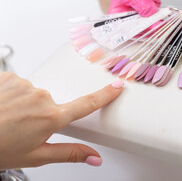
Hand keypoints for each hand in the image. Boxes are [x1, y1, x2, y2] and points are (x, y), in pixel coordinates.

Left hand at [0, 72, 123, 168]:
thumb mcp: (36, 156)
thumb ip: (70, 153)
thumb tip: (95, 157)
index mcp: (51, 118)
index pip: (87, 104)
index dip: (105, 95)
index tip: (117, 86)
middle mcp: (41, 97)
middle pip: (53, 103)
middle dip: (43, 114)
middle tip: (23, 127)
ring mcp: (25, 85)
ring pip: (35, 94)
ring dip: (26, 104)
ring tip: (9, 116)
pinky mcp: (10, 76)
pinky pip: (20, 84)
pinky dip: (14, 94)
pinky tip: (3, 105)